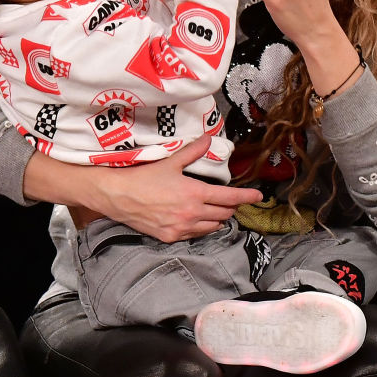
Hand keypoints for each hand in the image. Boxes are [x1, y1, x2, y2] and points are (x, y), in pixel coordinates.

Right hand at [92, 136, 261, 240]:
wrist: (118, 196)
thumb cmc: (143, 177)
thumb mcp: (170, 162)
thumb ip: (193, 152)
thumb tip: (209, 139)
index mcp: (194, 193)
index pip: (229, 197)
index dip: (246, 197)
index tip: (258, 196)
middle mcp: (191, 214)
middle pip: (224, 213)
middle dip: (231, 206)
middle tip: (231, 199)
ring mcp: (182, 228)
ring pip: (213, 226)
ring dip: (219, 217)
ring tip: (217, 209)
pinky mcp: (171, 237)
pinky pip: (197, 235)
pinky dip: (203, 227)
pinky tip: (199, 219)